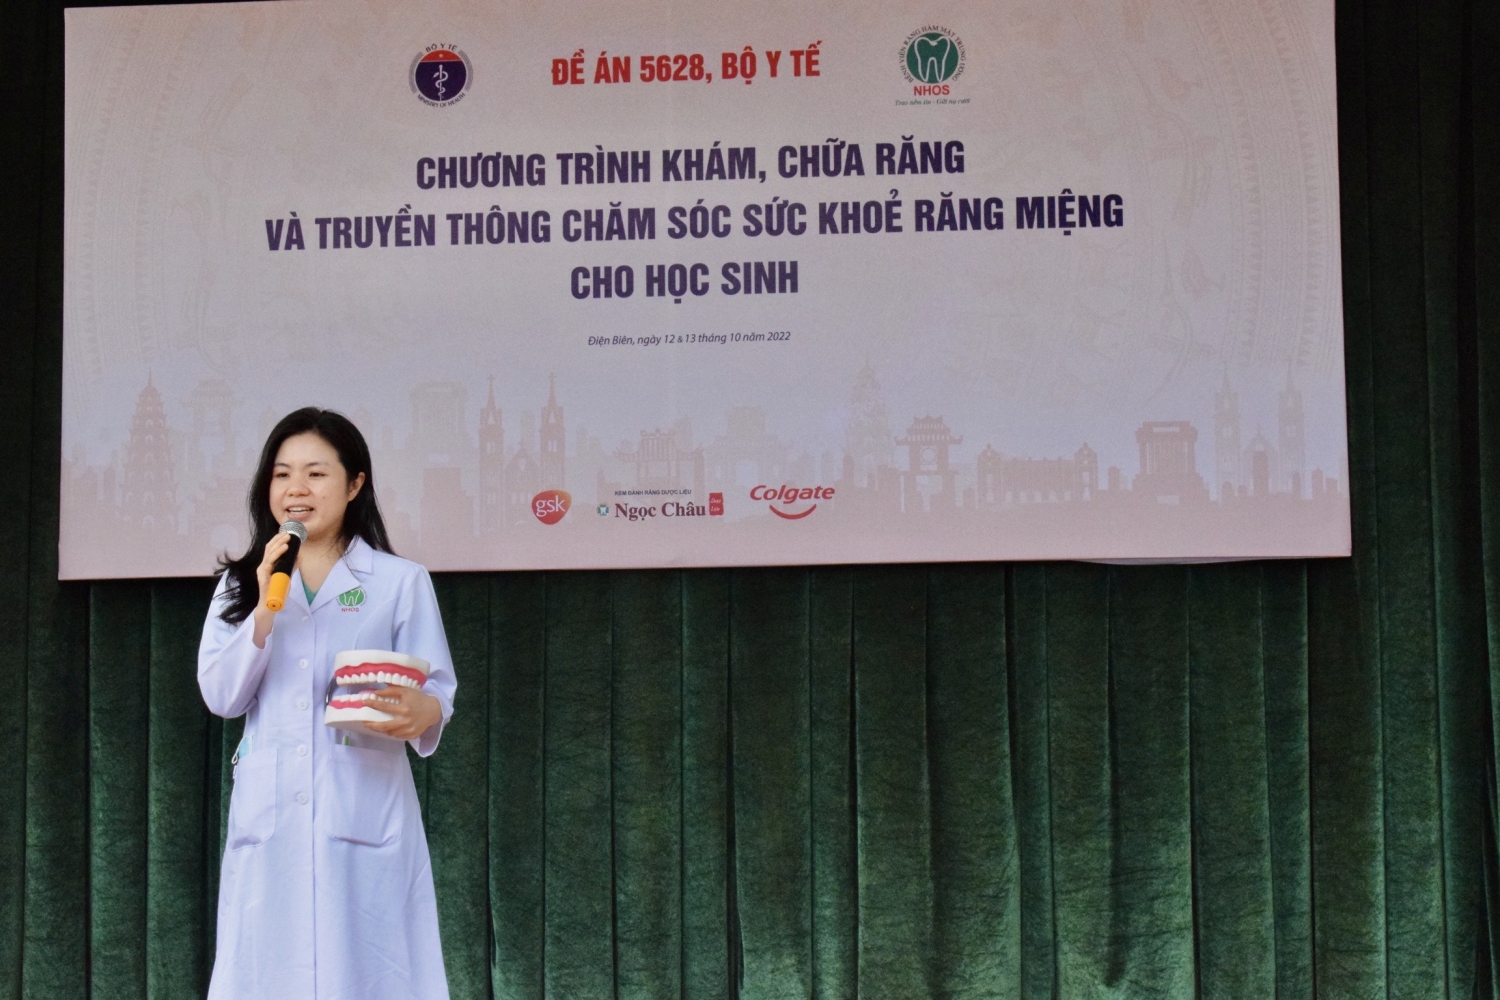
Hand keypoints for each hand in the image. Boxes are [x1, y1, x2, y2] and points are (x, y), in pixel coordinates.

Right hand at [250, 532, 291, 647]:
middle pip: (269, 549)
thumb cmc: (277, 591)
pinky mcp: (263, 578)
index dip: (277, 540)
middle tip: (288, 534)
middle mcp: (263, 566)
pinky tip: (282, 551)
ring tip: (287, 541)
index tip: (286, 533)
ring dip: (278, 546)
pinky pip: (268, 565)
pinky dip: (276, 556)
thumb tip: (299, 556)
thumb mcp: (287, 576)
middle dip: (279, 540)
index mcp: (268, 565)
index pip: (271, 549)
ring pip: (269, 555)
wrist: (270, 606)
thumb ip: (292, 567)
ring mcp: (262, 572)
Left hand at [361, 686, 442, 741]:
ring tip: (375, 725)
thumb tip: (376, 692)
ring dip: (381, 729)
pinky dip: (391, 732)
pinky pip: (397, 736)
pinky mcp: (411, 735)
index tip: (364, 702)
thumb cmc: (418, 698)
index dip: (373, 703)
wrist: (433, 710)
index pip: (384, 706)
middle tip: (364, 722)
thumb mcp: (406, 691)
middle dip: (371, 724)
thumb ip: (391, 690)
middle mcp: (405, 721)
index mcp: (404, 708)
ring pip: (389, 732)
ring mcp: (408, 730)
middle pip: (384, 725)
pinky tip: (389, 728)